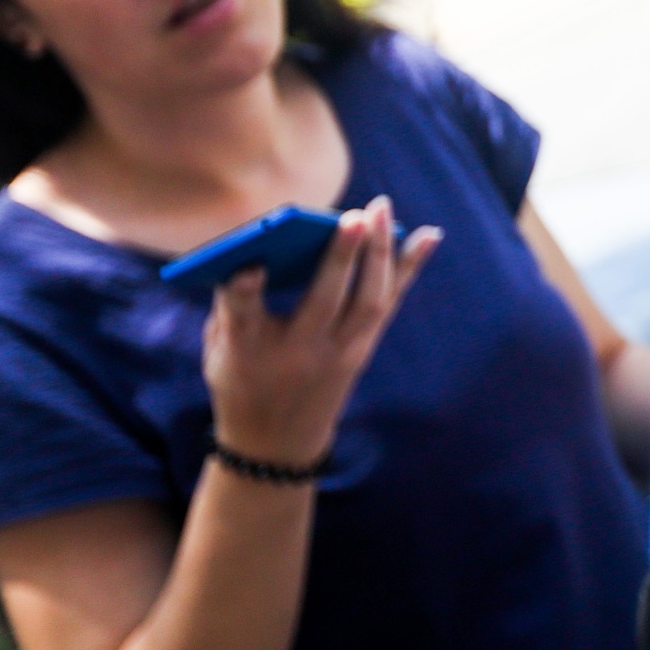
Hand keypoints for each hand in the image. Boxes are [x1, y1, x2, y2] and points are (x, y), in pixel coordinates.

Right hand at [202, 196, 440, 465]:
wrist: (277, 442)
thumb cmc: (241, 376)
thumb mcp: (220, 346)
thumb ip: (235, 299)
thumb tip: (262, 240)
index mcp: (245, 351)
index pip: (242, 317)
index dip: (243, 289)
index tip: (248, 262)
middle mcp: (297, 353)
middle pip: (322, 303)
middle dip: (339, 260)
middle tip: (353, 218)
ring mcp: (338, 354)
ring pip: (366, 302)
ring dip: (378, 252)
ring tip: (381, 207)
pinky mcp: (363, 350)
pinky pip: (389, 303)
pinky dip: (409, 266)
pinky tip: (429, 234)